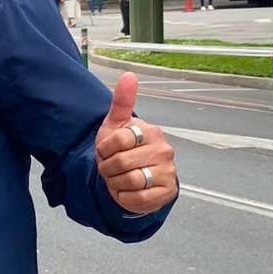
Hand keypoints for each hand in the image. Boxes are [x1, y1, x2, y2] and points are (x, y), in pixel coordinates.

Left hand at [94, 72, 177, 214]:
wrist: (131, 177)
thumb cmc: (122, 149)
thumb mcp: (116, 125)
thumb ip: (122, 101)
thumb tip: (129, 75)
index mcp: (151, 132)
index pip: (118, 140)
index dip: (104, 149)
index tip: (106, 151)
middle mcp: (164, 151)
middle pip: (121, 162)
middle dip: (108, 168)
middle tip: (111, 168)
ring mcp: (168, 172)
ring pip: (129, 181)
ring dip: (115, 182)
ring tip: (118, 178)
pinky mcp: (167, 193)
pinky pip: (138, 199)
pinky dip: (125, 197)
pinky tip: (128, 190)